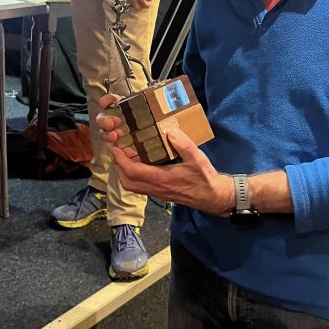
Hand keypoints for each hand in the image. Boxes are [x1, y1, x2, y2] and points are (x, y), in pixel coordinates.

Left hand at [97, 94, 232, 215]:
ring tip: (124, 157)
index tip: (116, 147)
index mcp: (163, 179)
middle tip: (117, 150)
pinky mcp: (160, 194)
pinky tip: (137, 165)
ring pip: (132, 186)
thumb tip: (169, 130)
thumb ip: (183, 144)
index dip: (121, 160)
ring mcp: (157, 193)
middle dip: (118, 166)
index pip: (134, 172)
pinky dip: (132, 177)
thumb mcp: (197, 158)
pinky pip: (139, 187)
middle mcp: (156, 188)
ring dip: (123, 173)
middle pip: (127, 182)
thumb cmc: (205, 178)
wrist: (213, 197)